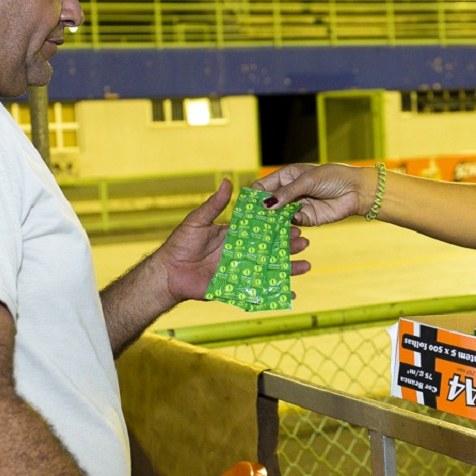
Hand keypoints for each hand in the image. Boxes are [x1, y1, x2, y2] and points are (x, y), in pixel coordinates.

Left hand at [157, 179, 309, 303]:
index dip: (278, 228)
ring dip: (289, 269)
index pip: (262, 230)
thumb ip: (214, 205)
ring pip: (270, 270)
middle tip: (305, 243)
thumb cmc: (180, 244)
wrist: (168, 273)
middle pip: (271, 250)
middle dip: (289, 247)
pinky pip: (259, 292)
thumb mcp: (197, 221)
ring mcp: (241, 271)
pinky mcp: (237, 288)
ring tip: (306, 266)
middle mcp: (242, 253)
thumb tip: (227, 181)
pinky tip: (292, 295)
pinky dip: (276, 294)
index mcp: (235, 235)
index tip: (294, 223)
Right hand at [253, 163, 369, 225]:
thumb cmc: (333, 177)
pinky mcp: (306, 220)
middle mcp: (288, 193)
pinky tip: (279, 233)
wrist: (356, 191)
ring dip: (271, 222)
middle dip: (260, 212)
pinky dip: (285, 228)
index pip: (262, 186)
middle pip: (268, 203)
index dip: (253, 196)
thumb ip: (287, 193)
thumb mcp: (307, 180)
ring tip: (261, 230)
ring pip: (278, 216)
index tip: (244, 206)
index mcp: (286, 177)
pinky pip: (292, 225)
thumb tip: (266, 205)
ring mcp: (297, 207)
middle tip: (249, 222)